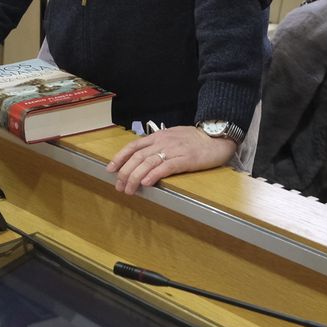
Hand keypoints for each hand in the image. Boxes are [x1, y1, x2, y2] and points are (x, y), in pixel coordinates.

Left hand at [106, 125, 234, 194]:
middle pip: (137, 157)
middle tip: (119, 186)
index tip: (110, 169)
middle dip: (125, 173)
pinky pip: (166, 167)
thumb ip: (159, 145)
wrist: (216, 137)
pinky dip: (154, 175)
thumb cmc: (195, 140)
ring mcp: (174, 150)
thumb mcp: (173, 137)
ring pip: (148, 163)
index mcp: (158, 136)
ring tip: (129, 190)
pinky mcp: (185, 159)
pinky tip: (146, 183)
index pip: (133, 146)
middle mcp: (163, 142)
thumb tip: (144, 157)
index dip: (120, 158)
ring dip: (135, 178)